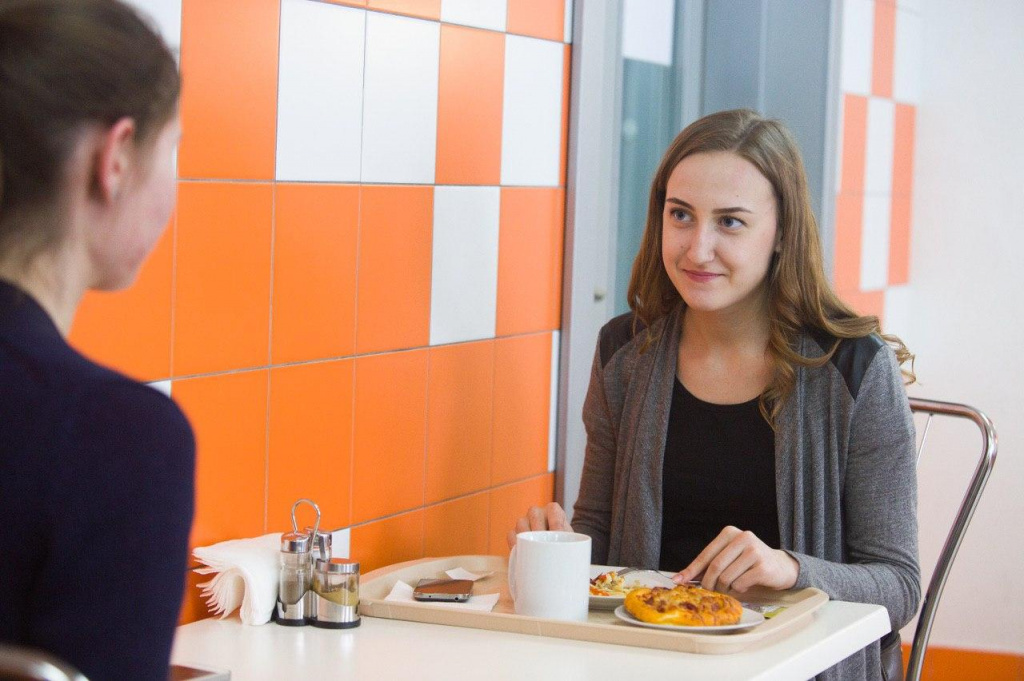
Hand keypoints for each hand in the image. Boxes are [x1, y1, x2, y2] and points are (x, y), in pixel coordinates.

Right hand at [506, 502, 572, 548]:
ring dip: (526, 537)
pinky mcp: (515, 532)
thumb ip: (569, 541)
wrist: (554, 551)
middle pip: (534, 515)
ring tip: (533, 552)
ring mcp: (524, 521)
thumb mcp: (569, 541)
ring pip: (521, 523)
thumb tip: (567, 550)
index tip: (559, 536)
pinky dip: (515, 544)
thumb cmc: (564, 544)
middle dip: (539, 530)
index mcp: (553, 510)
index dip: (556, 523)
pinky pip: (511, 535)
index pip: (553, 510)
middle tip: (544, 545)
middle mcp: (537, 512)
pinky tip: (522, 555)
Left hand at [671, 526, 798, 592]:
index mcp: (729, 533)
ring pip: (727, 578)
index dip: (691, 570)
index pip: (706, 554)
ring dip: (726, 588)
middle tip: (709, 591)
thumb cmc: (749, 563)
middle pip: (715, 567)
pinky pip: (740, 584)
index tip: (678, 581)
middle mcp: (742, 538)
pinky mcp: (763, 566)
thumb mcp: (729, 557)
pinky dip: (739, 589)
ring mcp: (754, 551)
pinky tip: (745, 584)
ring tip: (732, 586)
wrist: (780, 567)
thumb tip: (682, 577)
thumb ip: (709, 564)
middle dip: (709, 583)